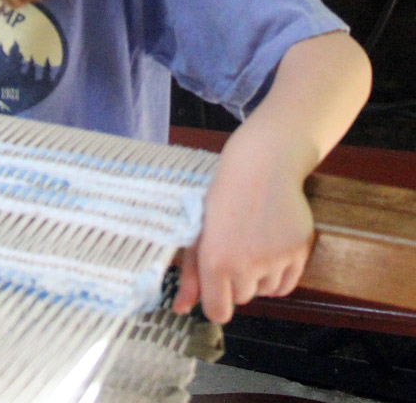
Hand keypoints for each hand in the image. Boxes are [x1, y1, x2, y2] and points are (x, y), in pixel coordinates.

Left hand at [172, 130, 314, 322]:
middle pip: (241, 299)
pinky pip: (287, 285)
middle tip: (233, 246)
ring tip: (252, 242)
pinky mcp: (299, 253)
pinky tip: (269, 248)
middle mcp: (246, 265)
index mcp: (215, 260)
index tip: (216, 288)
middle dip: (235, 280)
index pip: (218, 312)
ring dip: (258, 277)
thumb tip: (179, 309)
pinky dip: (278, 275)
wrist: (260, 167)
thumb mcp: (197, 231)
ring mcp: (276, 260)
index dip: (216, 302)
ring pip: (265, 292)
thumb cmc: (220, 197)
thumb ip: (190, 274)